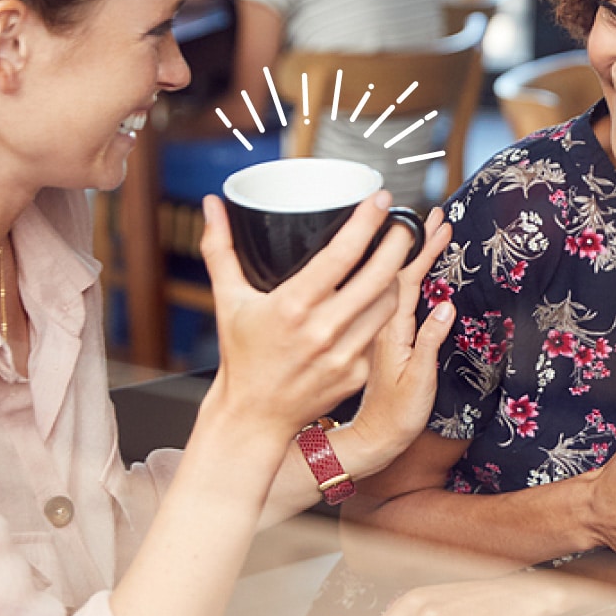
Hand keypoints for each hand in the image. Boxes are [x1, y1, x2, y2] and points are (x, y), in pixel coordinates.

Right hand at [199, 191, 412, 447]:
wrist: (254, 416)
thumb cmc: (241, 356)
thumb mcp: (228, 300)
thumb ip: (221, 248)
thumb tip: (213, 204)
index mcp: (292, 306)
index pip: (341, 255)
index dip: (366, 222)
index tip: (380, 199)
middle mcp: (322, 330)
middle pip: (378, 276)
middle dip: (398, 243)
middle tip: (403, 223)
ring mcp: (344, 354)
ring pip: (387, 303)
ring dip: (394, 277)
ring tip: (393, 258)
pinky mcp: (357, 373)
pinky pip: (378, 332)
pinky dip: (379, 313)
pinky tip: (376, 298)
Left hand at [344, 208, 455, 476]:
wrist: (374, 436)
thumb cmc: (396, 414)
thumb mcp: (419, 380)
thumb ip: (429, 342)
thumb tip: (445, 306)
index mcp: (389, 329)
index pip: (405, 277)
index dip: (422, 249)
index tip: (438, 225)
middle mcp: (382, 323)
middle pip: (398, 271)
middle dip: (418, 241)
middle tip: (437, 216)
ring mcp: (382, 329)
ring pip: (395, 282)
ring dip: (413, 255)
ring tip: (428, 232)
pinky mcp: (385, 336)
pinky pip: (396, 297)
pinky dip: (409, 276)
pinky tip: (414, 269)